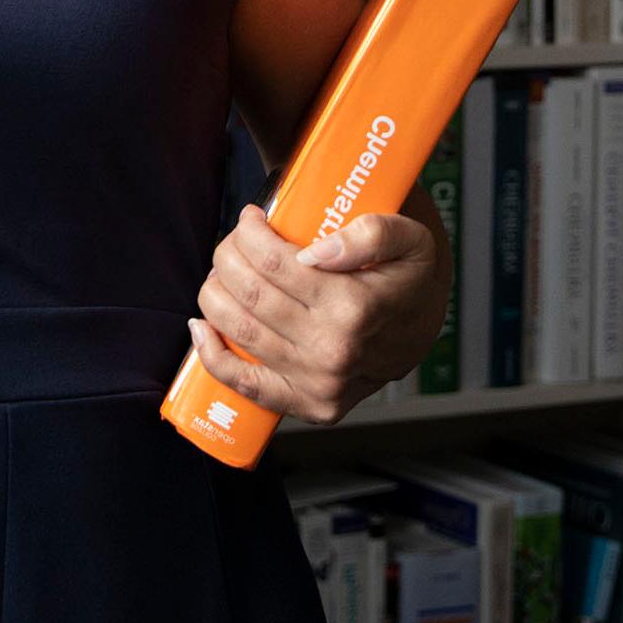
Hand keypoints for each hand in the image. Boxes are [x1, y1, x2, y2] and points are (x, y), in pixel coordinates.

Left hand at [184, 200, 450, 426]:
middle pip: (250, 294)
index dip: (249, 233)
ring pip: (239, 331)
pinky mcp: (308, 404)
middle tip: (234, 242)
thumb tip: (315, 253)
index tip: (249, 218)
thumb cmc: (407, 279)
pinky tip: (201, 327)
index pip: (274, 262)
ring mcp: (319, 383)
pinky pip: (245, 385)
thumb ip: (370, 234)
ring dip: (215, 294)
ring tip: (223, 273)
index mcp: (356, 308)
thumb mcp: (408, 240)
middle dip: (227, 257)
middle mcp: (334, 351)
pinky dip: (212, 356)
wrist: (421, 330)